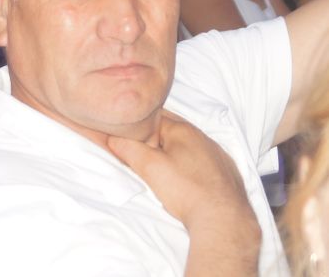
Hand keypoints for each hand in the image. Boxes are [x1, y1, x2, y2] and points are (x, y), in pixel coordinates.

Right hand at [107, 113, 255, 230]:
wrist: (223, 220)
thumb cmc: (186, 190)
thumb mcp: (148, 166)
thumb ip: (127, 148)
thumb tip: (110, 137)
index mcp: (184, 130)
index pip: (153, 117)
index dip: (137, 126)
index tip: (125, 136)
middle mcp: (204, 138)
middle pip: (171, 132)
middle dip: (154, 139)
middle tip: (139, 153)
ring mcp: (218, 156)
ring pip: (188, 147)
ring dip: (173, 153)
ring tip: (161, 169)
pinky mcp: (227, 174)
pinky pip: (203, 162)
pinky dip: (191, 166)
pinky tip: (186, 180)